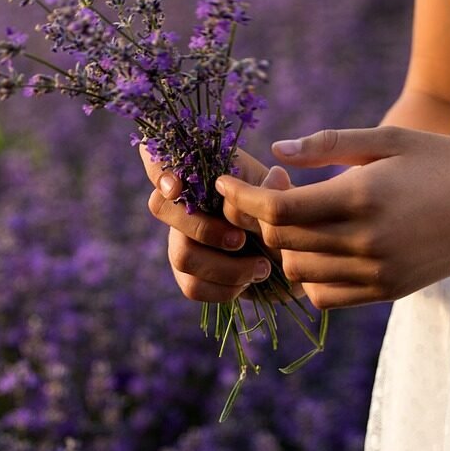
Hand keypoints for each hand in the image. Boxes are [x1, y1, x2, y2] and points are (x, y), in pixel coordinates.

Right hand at [140, 145, 278, 303]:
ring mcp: (180, 240)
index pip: (158, 161)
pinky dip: (224, 288)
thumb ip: (275, 188)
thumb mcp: (281, 194)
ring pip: (181, 255)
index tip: (176, 187)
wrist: (291, 253)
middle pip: (160, 208)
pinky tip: (248, 282)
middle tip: (241, 240)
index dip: (158, 171)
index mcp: (200, 175)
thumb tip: (275, 178)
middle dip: (204, 228)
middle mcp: (182, 205)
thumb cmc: (279, 213)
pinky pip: (192, 286)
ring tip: (260, 267)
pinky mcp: (188, 275)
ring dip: (225, 267)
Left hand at [214, 126, 449, 308]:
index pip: (278, 209)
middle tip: (276, 188)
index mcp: (362, 198)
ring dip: (284, 246)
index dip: (242, 196)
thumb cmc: (444, 163)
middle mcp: (365, 242)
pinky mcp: (385, 293)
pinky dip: (309, 275)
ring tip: (302, 217)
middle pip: (280, 241)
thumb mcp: (389, 139)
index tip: (223, 183)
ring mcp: (376, 273)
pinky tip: (322, 248)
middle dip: (261, 216)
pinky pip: (323, 296)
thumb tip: (276, 151)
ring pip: (296, 272)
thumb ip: (329, 144)